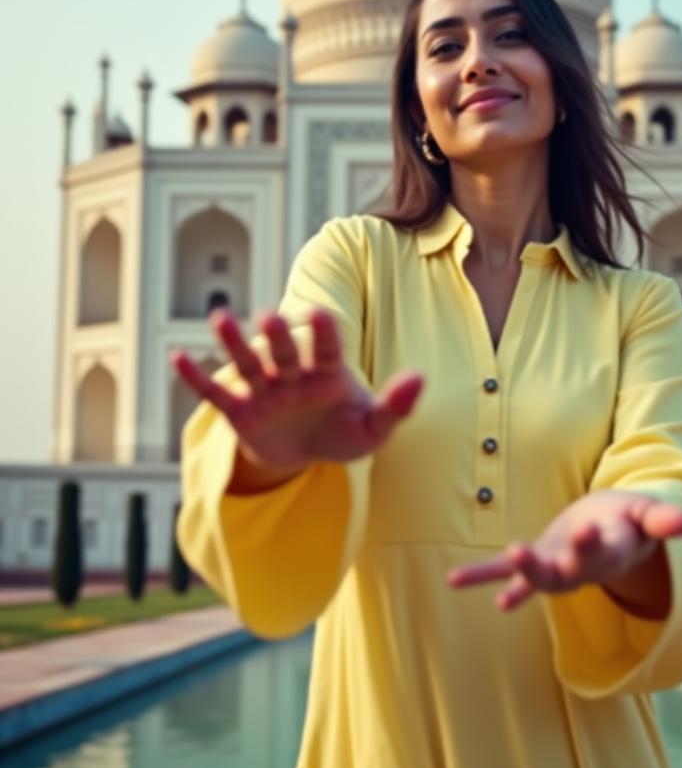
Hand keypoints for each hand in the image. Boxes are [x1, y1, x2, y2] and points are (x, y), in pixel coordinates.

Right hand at [171, 307, 424, 478]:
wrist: (309, 454)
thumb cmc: (343, 433)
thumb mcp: (373, 429)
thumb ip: (395, 405)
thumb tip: (420, 379)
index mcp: (328, 372)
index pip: (327, 348)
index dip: (323, 332)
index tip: (318, 313)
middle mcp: (293, 375)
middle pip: (284, 351)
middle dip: (277, 336)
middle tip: (269, 316)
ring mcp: (265, 392)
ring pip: (248, 363)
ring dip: (233, 343)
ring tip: (218, 318)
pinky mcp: (241, 413)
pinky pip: (216, 394)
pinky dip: (196, 379)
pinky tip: (175, 357)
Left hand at [446, 491, 681, 612]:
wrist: (612, 533)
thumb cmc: (631, 520)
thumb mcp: (648, 515)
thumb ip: (663, 520)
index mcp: (611, 551)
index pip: (601, 550)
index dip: (591, 542)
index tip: (586, 530)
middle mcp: (581, 567)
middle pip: (564, 572)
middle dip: (543, 566)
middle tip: (521, 553)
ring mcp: (556, 568)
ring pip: (537, 578)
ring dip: (516, 573)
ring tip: (499, 560)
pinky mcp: (535, 561)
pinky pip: (503, 572)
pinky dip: (481, 576)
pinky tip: (453, 580)